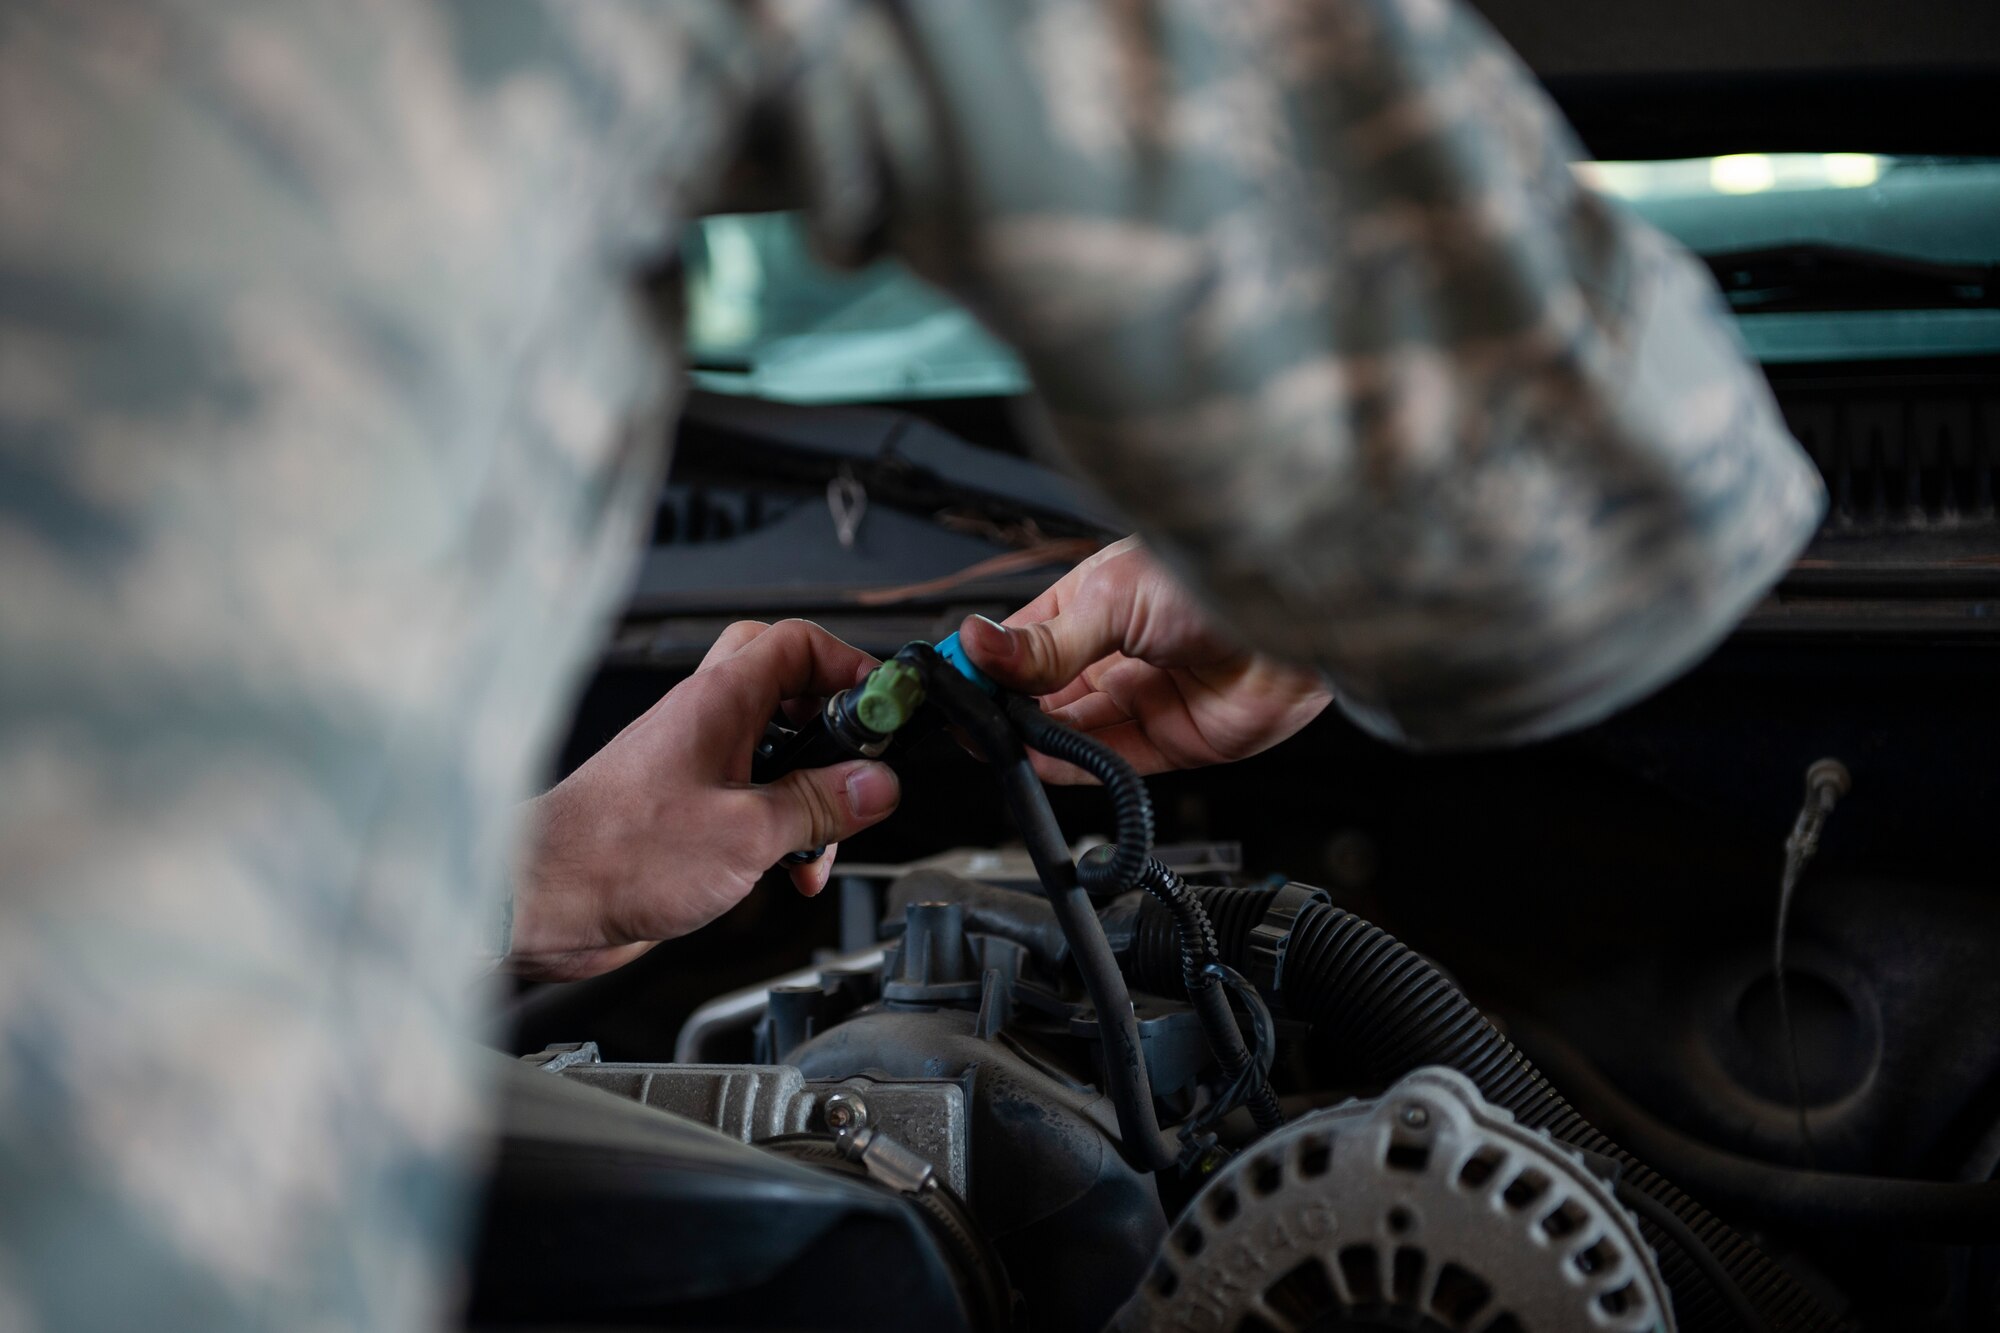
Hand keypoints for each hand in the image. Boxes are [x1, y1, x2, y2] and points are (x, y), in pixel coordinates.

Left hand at [507, 619, 900, 980]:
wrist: (542, 901)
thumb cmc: (615, 855)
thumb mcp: (747, 833)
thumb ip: (820, 805)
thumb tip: (878, 785)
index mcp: (718, 703)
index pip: (799, 645)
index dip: (851, 668)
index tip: (886, 710)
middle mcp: (705, 723)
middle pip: (787, 687)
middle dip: (833, 730)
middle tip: (859, 765)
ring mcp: (693, 763)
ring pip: (774, 751)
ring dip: (810, 795)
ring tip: (820, 843)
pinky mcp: (686, 808)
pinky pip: (752, 798)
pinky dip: (780, 827)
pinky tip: (784, 869)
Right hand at [959, 537, 1330, 782]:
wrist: (1294, 619)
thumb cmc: (1217, 579)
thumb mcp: (1113, 600)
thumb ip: (1046, 641)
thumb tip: (979, 643)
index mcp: (1092, 601)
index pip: (1020, 641)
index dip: (986, 661)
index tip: (953, 677)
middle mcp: (1112, 651)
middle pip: (1037, 691)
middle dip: (1003, 705)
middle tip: (968, 716)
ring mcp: (1138, 696)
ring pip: (1064, 730)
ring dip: (1031, 737)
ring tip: (1001, 735)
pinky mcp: (1165, 742)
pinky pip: (1103, 761)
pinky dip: (1068, 764)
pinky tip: (1041, 755)